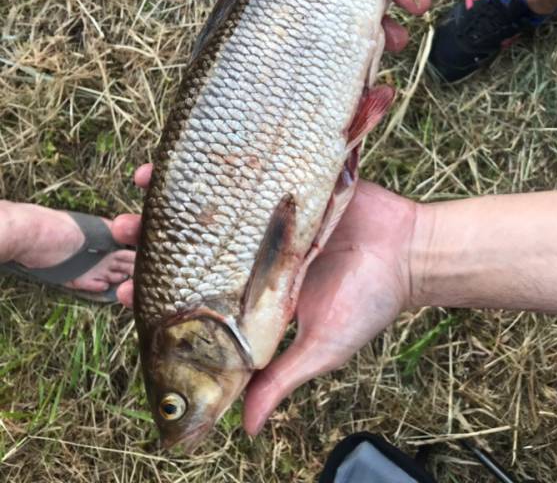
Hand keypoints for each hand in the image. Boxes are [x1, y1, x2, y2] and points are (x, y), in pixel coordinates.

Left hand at [123, 169, 415, 427]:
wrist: (410, 250)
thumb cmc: (369, 302)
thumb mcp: (322, 347)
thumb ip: (281, 380)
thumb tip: (243, 429)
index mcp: (255, 293)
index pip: (195, 297)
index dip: (157, 296)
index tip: (121, 292)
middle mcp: (254, 254)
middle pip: (193, 247)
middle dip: (153, 242)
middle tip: (117, 233)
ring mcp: (269, 217)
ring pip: (211, 206)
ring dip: (173, 198)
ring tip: (138, 184)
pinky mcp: (288, 184)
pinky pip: (246, 171)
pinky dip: (217, 163)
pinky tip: (188, 155)